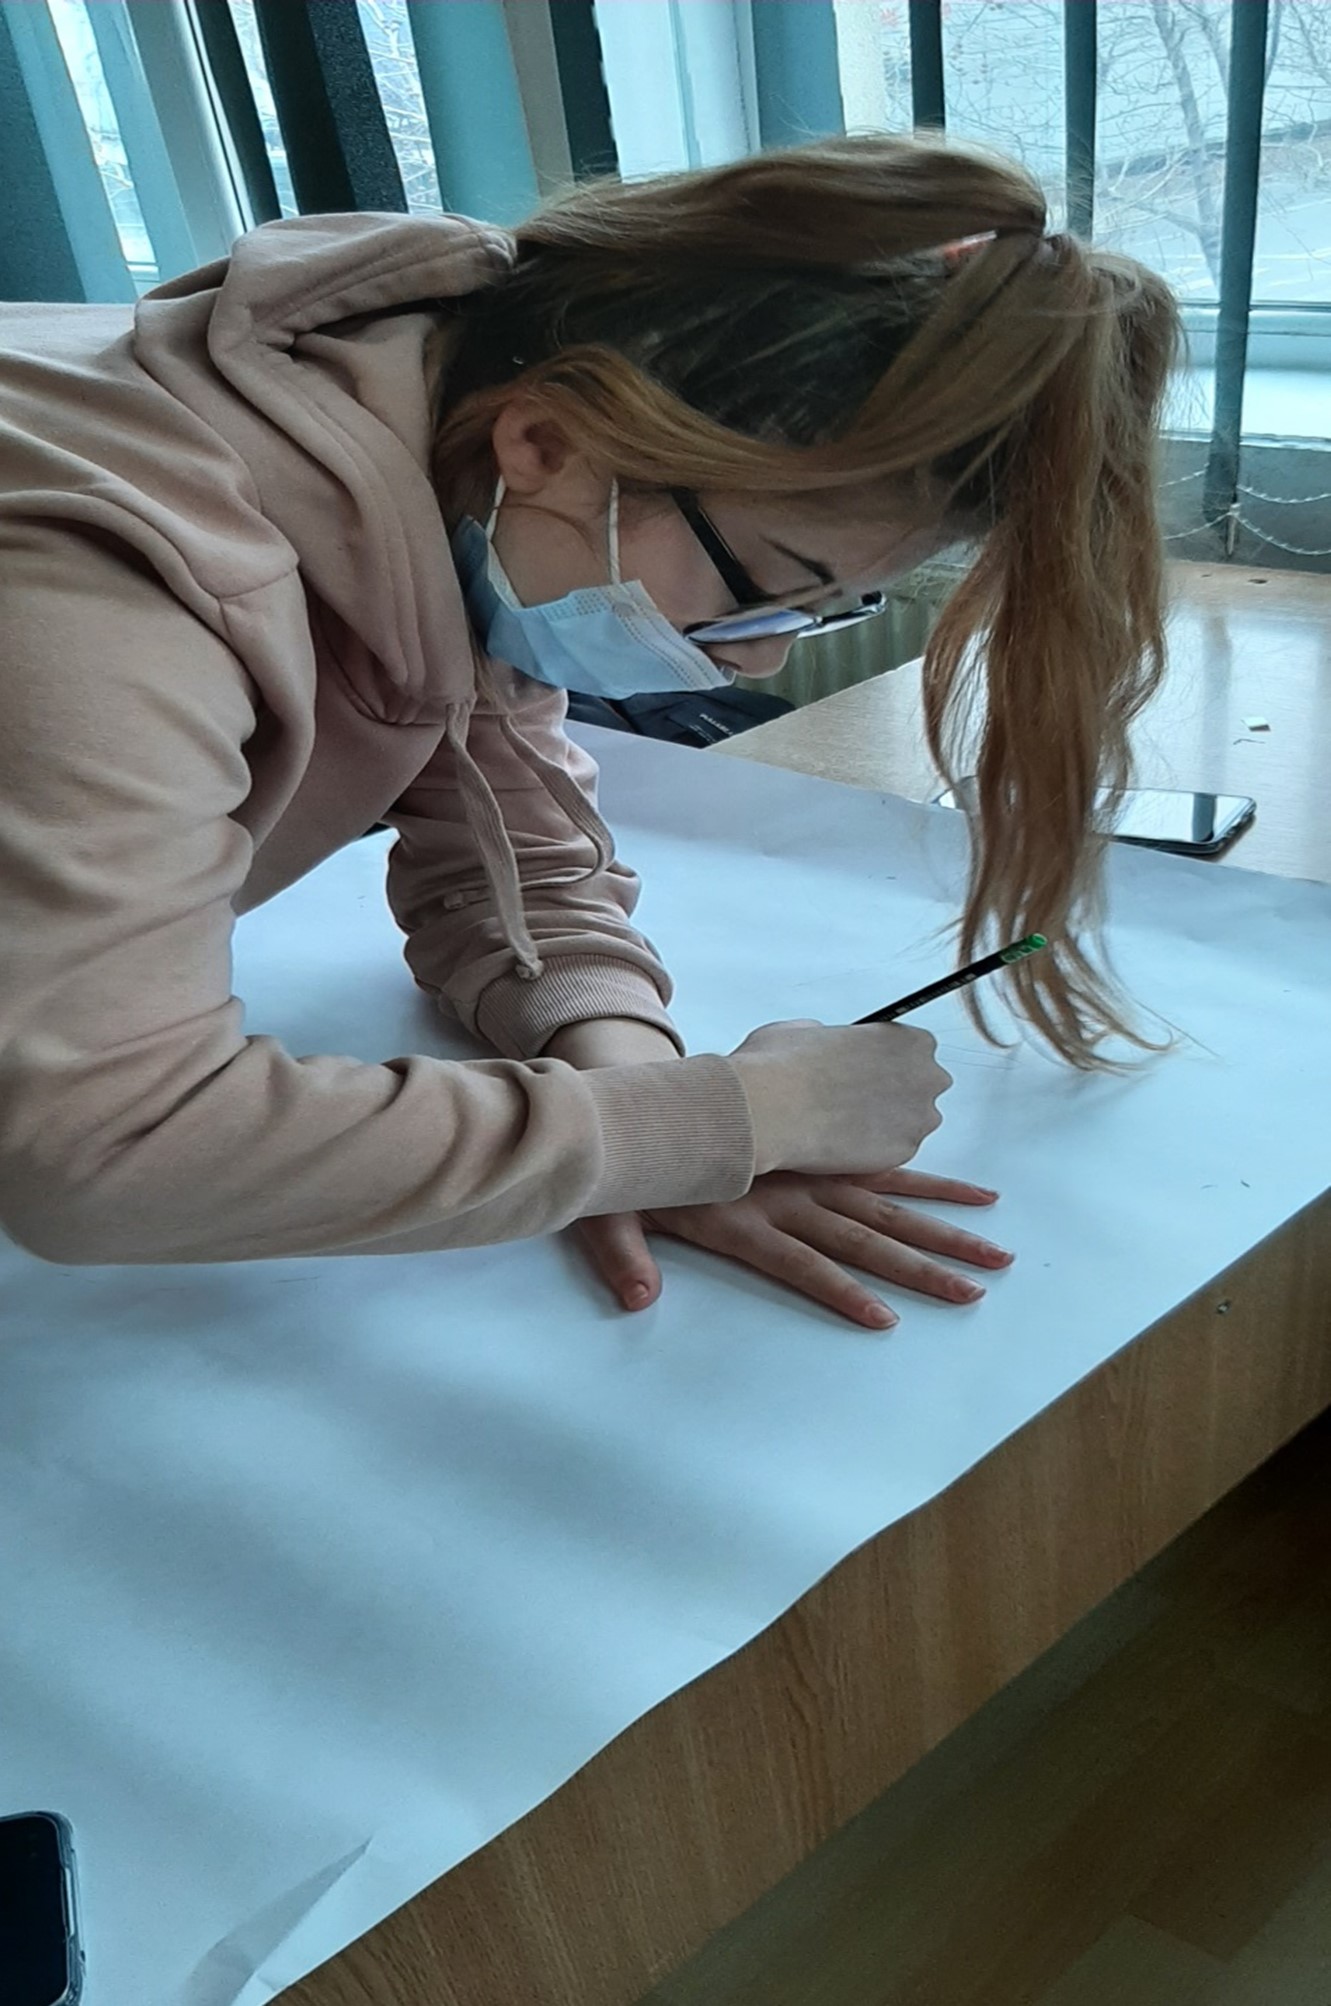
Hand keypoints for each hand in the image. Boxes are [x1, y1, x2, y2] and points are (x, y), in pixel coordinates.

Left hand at [574, 1168, 1013, 1329]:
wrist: (652, 1108)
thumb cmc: (637, 1172)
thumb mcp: (614, 1216)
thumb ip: (623, 1256)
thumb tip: (636, 1299)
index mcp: (745, 1221)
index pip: (803, 1264)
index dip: (841, 1292)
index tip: (885, 1320)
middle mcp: (791, 1200)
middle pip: (865, 1239)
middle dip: (922, 1267)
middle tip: (978, 1290)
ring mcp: (811, 1179)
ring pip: (888, 1208)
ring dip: (941, 1231)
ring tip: (992, 1250)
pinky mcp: (821, 1160)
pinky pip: (883, 1175)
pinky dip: (925, 1186)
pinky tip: (970, 1197)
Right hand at [727, 1019, 952, 1176]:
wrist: (772, 1110)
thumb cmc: (784, 1068)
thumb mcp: (806, 1030)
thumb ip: (831, 1036)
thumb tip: (825, 1045)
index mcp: (909, 1039)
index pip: (915, 1050)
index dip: (886, 1061)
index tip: (867, 1070)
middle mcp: (925, 1077)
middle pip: (922, 1086)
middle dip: (894, 1093)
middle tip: (856, 1099)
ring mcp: (918, 1118)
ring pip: (911, 1122)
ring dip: (887, 1123)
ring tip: (844, 1124)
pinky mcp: (904, 1152)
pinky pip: (895, 1151)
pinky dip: (874, 1150)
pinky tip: (842, 1143)